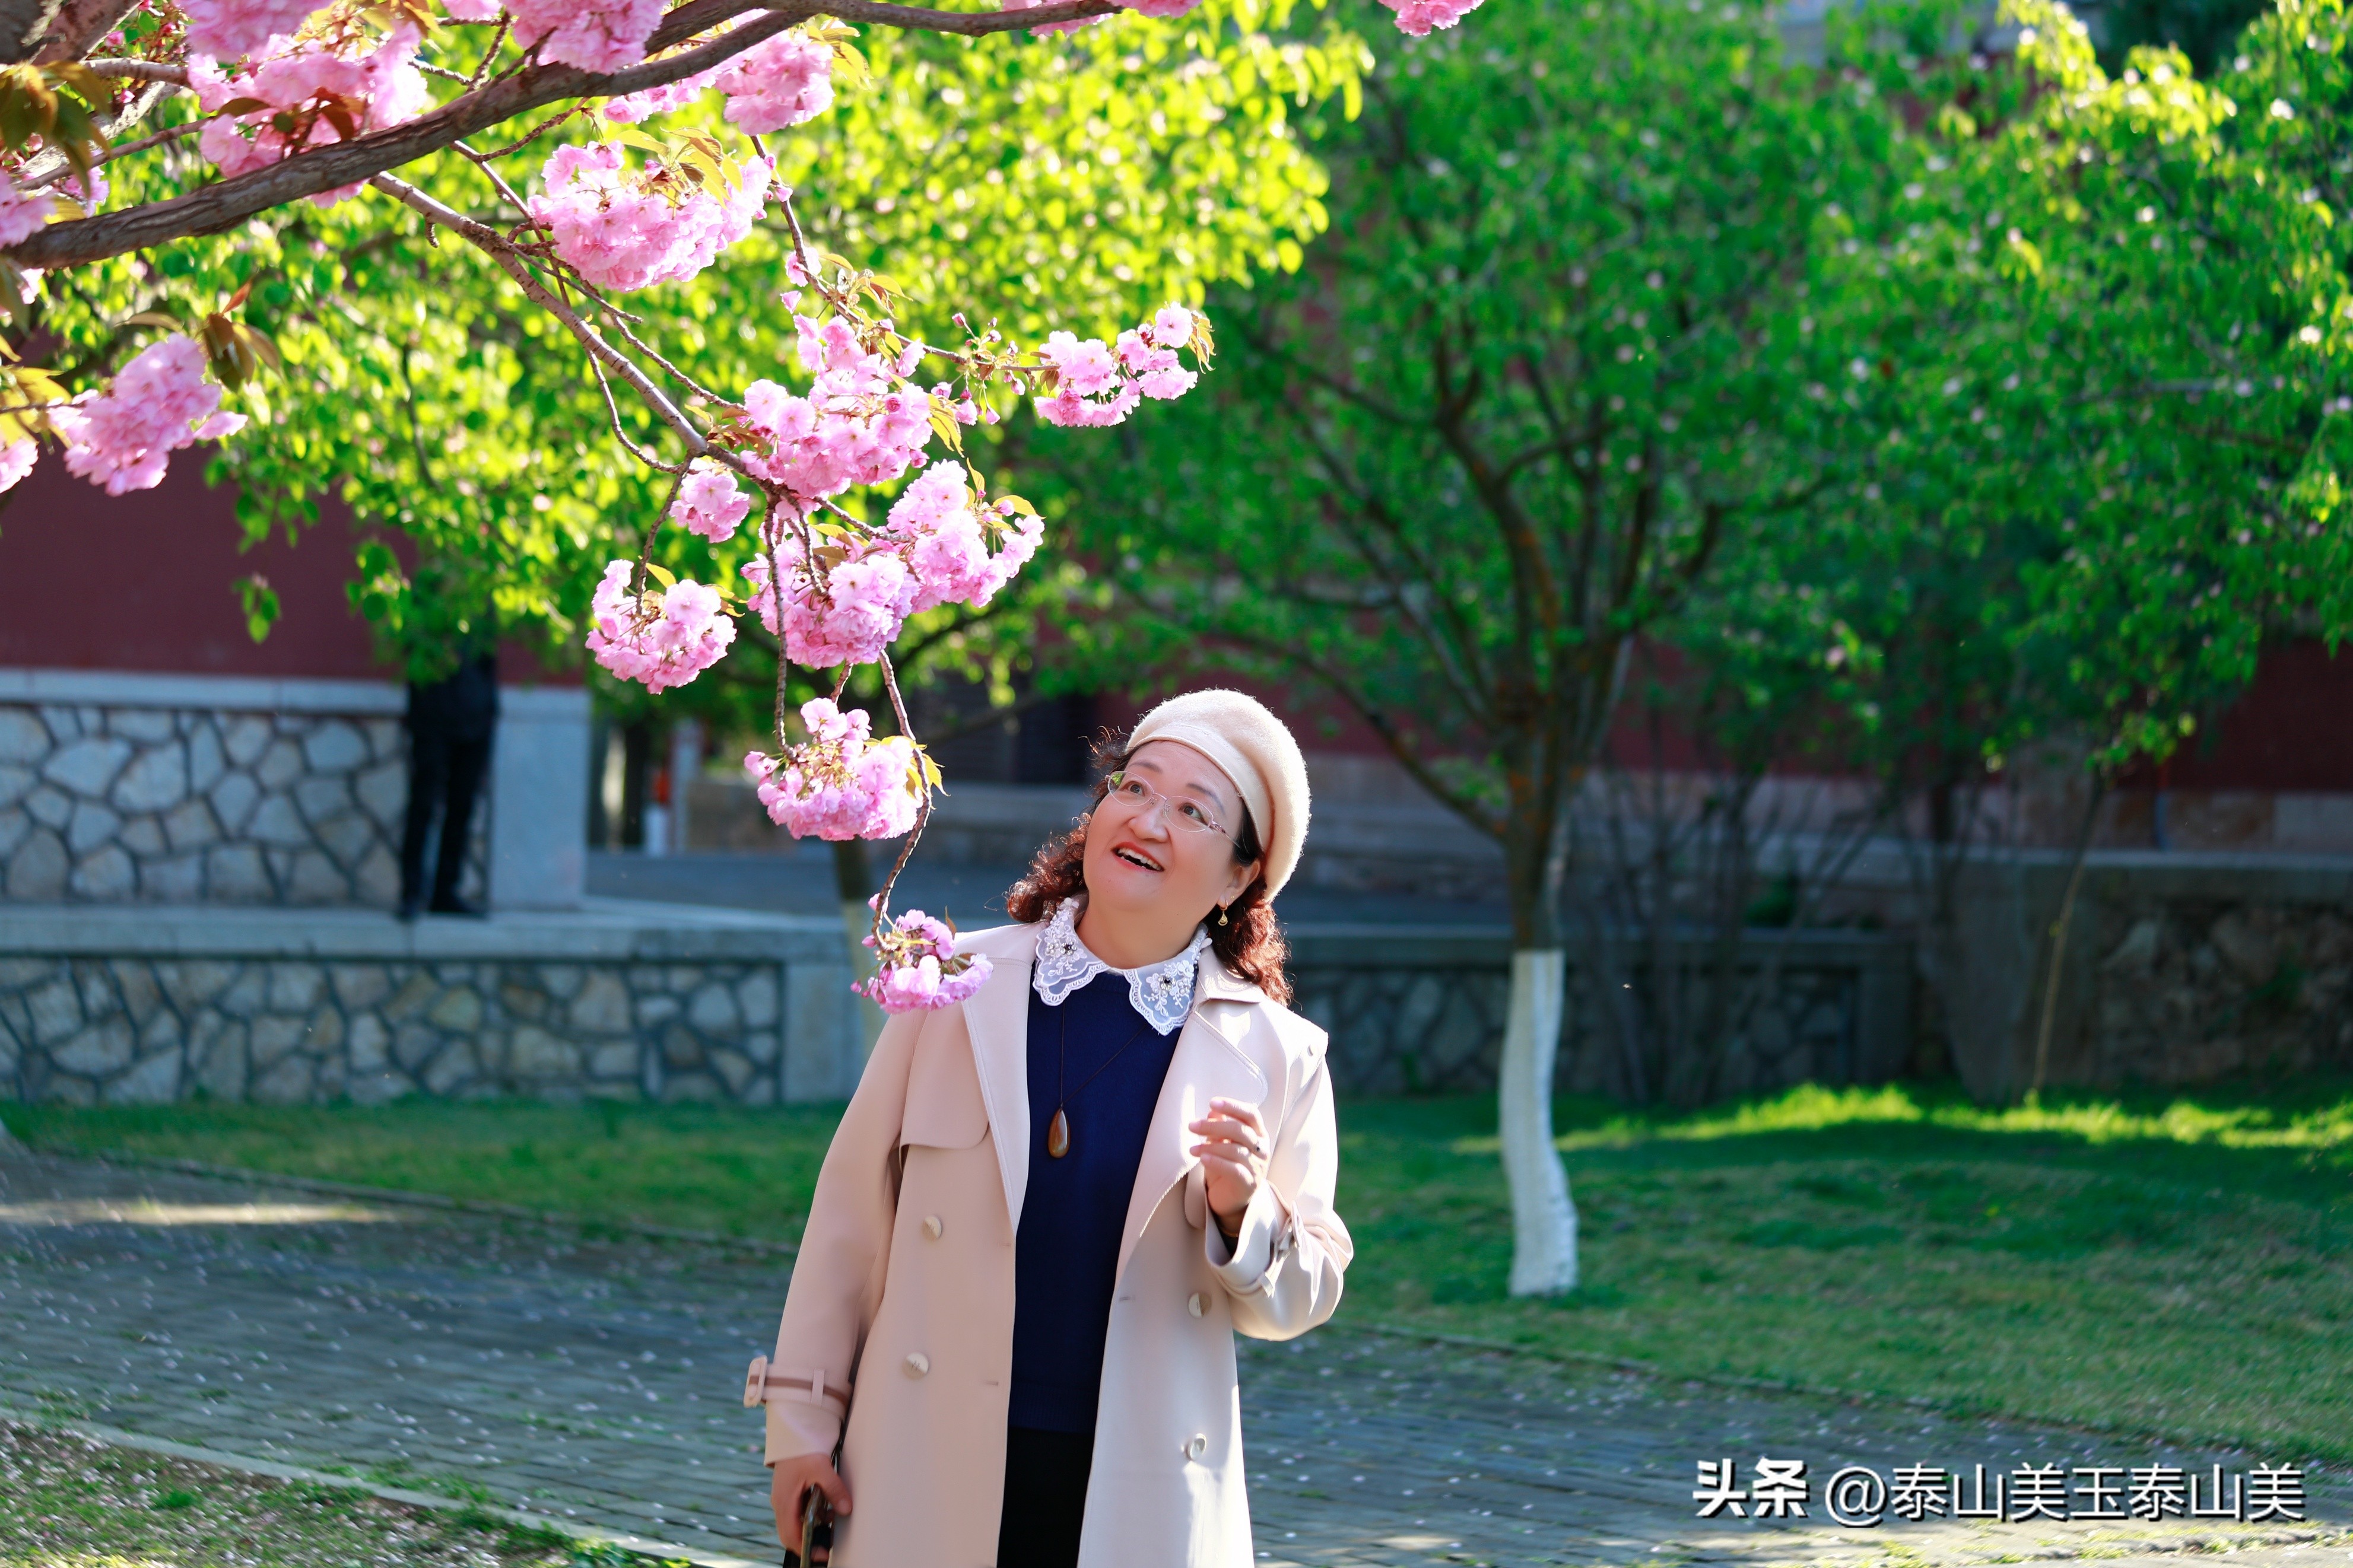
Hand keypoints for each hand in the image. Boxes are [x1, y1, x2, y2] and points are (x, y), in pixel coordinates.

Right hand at [770, 1454, 850, 1559]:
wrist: (793, 1434)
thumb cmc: (803, 1451)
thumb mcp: (822, 1469)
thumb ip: (834, 1490)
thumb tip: (845, 1509)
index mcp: (785, 1501)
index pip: (790, 1535)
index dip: (805, 1548)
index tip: (821, 1554)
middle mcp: (781, 1503)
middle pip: (790, 1533)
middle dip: (807, 1541)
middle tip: (826, 1546)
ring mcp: (784, 1499)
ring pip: (794, 1523)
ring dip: (811, 1527)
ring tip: (831, 1521)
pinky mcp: (789, 1493)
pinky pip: (798, 1512)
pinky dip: (811, 1515)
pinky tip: (826, 1508)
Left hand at [1188, 1095, 1267, 1237]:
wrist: (1232, 1200)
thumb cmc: (1228, 1166)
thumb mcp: (1222, 1144)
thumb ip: (1220, 1127)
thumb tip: (1212, 1111)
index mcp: (1259, 1135)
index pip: (1251, 1115)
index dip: (1233, 1106)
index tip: (1212, 1102)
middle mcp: (1262, 1149)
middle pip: (1241, 1131)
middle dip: (1214, 1126)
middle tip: (1192, 1126)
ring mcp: (1258, 1167)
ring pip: (1236, 1150)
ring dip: (1210, 1146)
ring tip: (1192, 1148)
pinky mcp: (1249, 1184)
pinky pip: (1234, 1170)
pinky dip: (1217, 1162)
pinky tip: (1203, 1158)